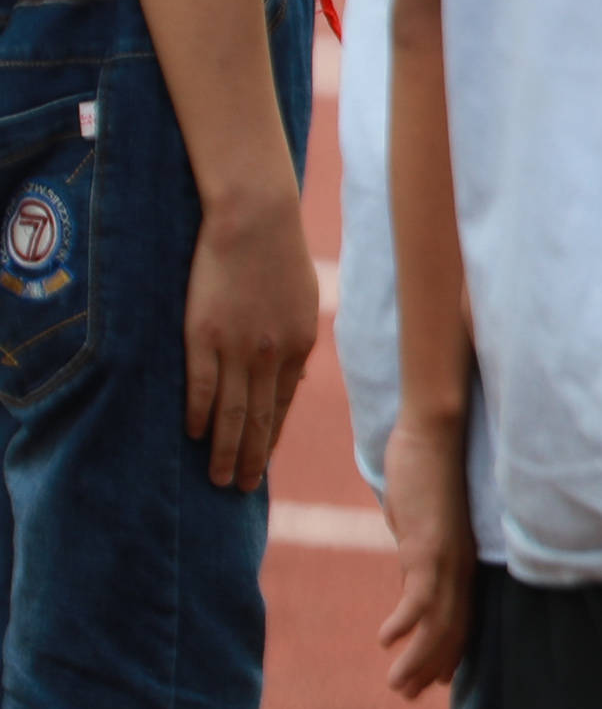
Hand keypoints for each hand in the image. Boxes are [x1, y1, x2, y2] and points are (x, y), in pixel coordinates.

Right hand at [182, 185, 313, 490]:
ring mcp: (238, 347)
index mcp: (297, 347)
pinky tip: (194, 436)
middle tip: (241, 489)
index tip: (262, 463)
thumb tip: (286, 374)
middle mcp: (271, 355)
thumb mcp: (300, 303)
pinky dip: (199, 415)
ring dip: (226, 450)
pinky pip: (202, 386)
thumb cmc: (278, 256)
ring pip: (233, 413)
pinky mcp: (204, 335)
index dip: (271, 438)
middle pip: (260, 419)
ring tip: (219, 478)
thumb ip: (291, 341)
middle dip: (251, 458)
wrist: (256, 219)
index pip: (282, 406)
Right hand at [374, 414, 475, 699]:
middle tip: (406, 694)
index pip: (458, 617)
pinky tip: (386, 639)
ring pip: (439, 620)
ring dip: (417, 657)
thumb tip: (408, 571)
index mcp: (459, 561)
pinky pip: (421, 591)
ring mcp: (447, 556)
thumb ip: (416, 551)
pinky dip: (405, 620)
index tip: (430, 682)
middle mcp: (460, 565)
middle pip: (453, 628)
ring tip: (396, 685)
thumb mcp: (418, 523)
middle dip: (430, 666)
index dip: (446, 652)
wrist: (437, 432)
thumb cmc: (427, 473)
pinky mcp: (430, 544)